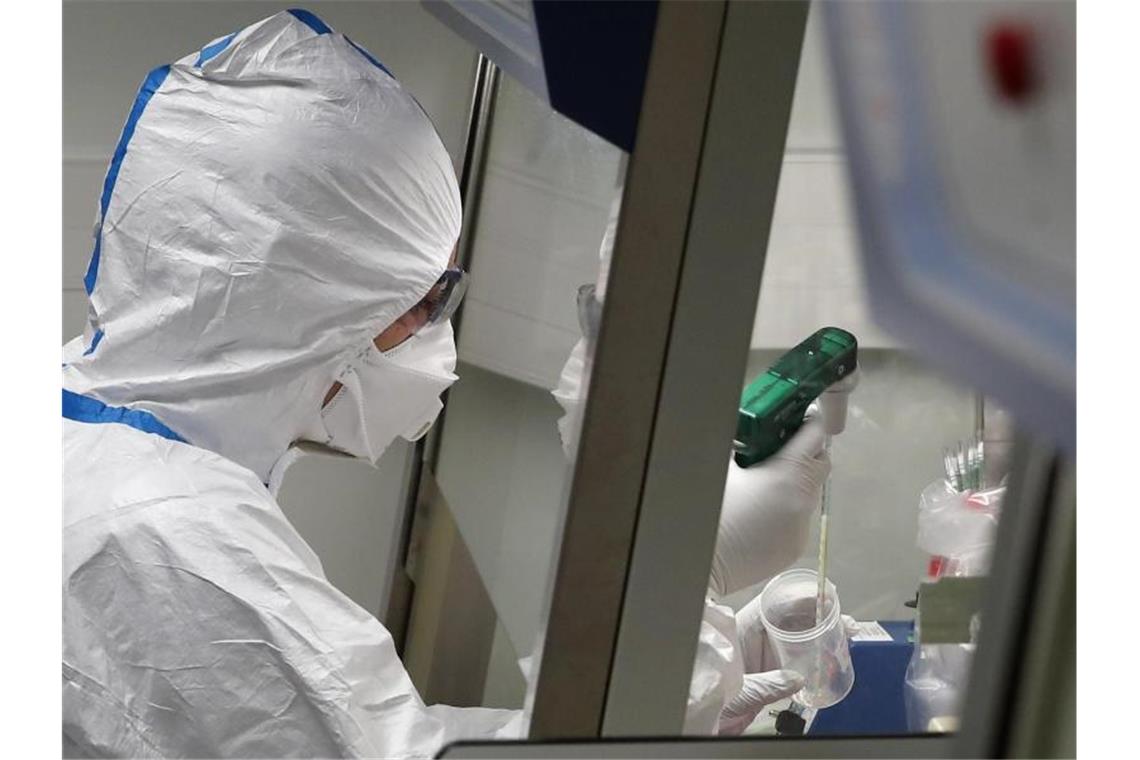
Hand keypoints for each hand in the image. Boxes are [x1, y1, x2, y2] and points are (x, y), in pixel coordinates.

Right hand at [710, 417, 830, 596]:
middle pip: (822, 464)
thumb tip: (749, 432)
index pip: (815, 435)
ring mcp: (803, 526)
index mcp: (788, 472)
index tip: (802, 417)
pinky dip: (787, 512)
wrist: (706, 562)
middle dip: (808, 453)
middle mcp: (804, 499)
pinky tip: (760, 518)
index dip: (810, 422)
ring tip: (763, 488)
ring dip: (796, 484)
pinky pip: (798, 520)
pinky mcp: (796, 547)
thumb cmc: (712, 510)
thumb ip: (742, 446)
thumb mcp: (724, 467)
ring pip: (809, 494)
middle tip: (783, 450)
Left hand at [720, 593, 859, 734]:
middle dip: (822, 618)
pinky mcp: (774, 673)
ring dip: (824, 636)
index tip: (825, 598)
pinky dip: (818, 658)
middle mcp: (759, 638)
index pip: (778, 604)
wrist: (704, 715)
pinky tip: (834, 658)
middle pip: (796, 619)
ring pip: (801, 638)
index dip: (803, 598)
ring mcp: (768, 654)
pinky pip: (800, 660)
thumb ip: (769, 684)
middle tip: (846, 623)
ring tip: (847, 636)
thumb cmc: (712, 690)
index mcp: (747, 629)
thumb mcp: (742, 687)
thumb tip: (799, 680)